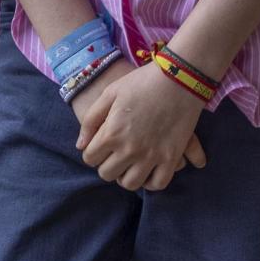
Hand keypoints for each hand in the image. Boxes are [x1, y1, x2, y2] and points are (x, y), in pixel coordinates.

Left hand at [72, 58, 207, 190]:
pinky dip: (151, 182)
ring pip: (130, 183)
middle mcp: (129, 149)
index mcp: (111, 133)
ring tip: (129, 165)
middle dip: (107, 164)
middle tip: (114, 155)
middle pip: (107, 174)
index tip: (100, 145)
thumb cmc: (142, 82)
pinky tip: (148, 171)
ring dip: (126, 176)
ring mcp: (151, 156)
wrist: (179, 77)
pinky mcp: (171, 157)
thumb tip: (81, 146)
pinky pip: (158, 183)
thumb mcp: (110, 93)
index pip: (90, 158)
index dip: (92, 152)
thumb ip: (90, 120)